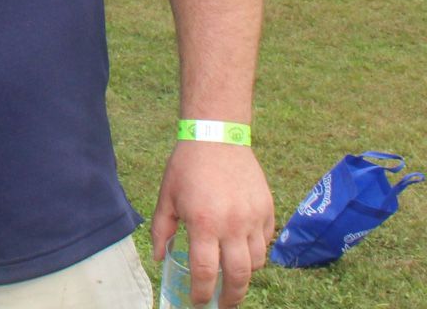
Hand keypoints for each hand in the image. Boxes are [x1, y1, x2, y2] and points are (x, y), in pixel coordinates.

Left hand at [150, 142, 274, 308]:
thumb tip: (159, 257)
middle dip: (231, 296)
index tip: (199, 302)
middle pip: (239, 276)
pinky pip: (266, 240)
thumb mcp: (166, 197)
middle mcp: (232, 225)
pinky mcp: (268, 208)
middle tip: (224, 303)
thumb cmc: (187, 166)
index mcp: (204, 224)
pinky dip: (257, 250)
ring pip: (257, 261)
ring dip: (246, 274)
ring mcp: (254, 217)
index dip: (202, 293)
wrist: (217, 135)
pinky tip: (245, 250)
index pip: (206, 272)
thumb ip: (162, 230)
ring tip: (234, 277)